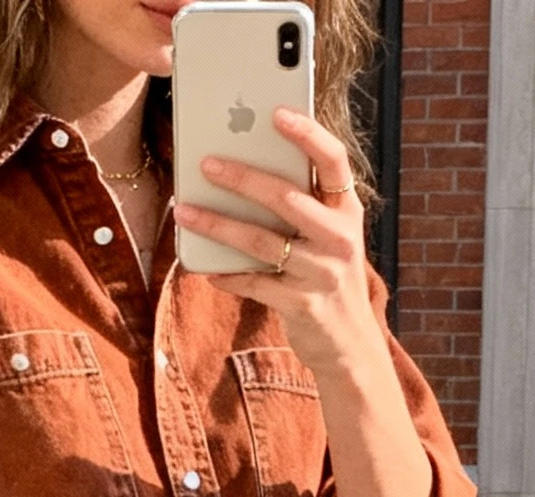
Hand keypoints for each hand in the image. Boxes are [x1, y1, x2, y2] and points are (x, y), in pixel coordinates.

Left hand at [175, 108, 379, 381]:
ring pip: (261, 241)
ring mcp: (321, 274)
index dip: (308, 133)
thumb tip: (246, 169)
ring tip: (184, 211)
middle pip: (287, 197)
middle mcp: (339, 239)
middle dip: (243, 177)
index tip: (276, 112)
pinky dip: (226, 274)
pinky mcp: (301, 305)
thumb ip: (304, 205)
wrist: (350, 346)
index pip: (333, 161)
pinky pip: (254, 283)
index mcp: (347, 212)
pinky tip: (203, 267)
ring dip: (218, 224)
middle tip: (206, 163)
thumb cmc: (329, 278)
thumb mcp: (330, 238)